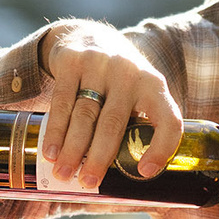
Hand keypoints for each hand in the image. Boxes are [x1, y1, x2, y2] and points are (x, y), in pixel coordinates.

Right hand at [40, 21, 182, 188]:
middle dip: (99, 156)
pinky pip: (62, 101)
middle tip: (88, 182)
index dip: (161, 148)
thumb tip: (130, 180)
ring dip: (73, 148)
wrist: (91, 36)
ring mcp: (100, 65)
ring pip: (85, 114)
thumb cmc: (121, 82)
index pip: (167, 119)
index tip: (144, 172)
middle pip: (114, 122)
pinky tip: (51, 151)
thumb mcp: (140, 94)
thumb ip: (139, 125)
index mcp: (155, 86)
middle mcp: (130, 73)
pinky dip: (56, 130)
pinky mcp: (72, 61)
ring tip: (64, 173)